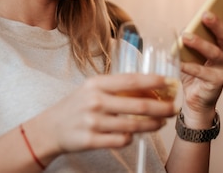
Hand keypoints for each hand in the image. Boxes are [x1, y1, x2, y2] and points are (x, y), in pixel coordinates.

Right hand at [26, 73, 176, 160]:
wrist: (49, 129)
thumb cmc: (76, 106)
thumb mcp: (91, 89)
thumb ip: (115, 88)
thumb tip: (147, 87)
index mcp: (96, 84)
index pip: (130, 80)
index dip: (152, 81)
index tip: (168, 82)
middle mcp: (95, 101)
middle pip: (137, 105)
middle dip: (160, 107)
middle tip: (173, 108)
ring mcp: (93, 122)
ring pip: (133, 125)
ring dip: (152, 124)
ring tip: (161, 122)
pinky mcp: (91, 140)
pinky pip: (121, 141)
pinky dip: (131, 138)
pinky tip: (133, 135)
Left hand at [179, 2, 222, 112]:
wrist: (195, 97)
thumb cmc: (196, 67)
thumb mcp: (195, 48)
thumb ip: (196, 34)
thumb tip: (189, 25)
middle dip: (217, 25)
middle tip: (205, 15)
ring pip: (215, 53)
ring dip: (200, 43)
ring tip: (186, 37)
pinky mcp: (216, 82)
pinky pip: (201, 71)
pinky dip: (187, 65)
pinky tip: (175, 60)